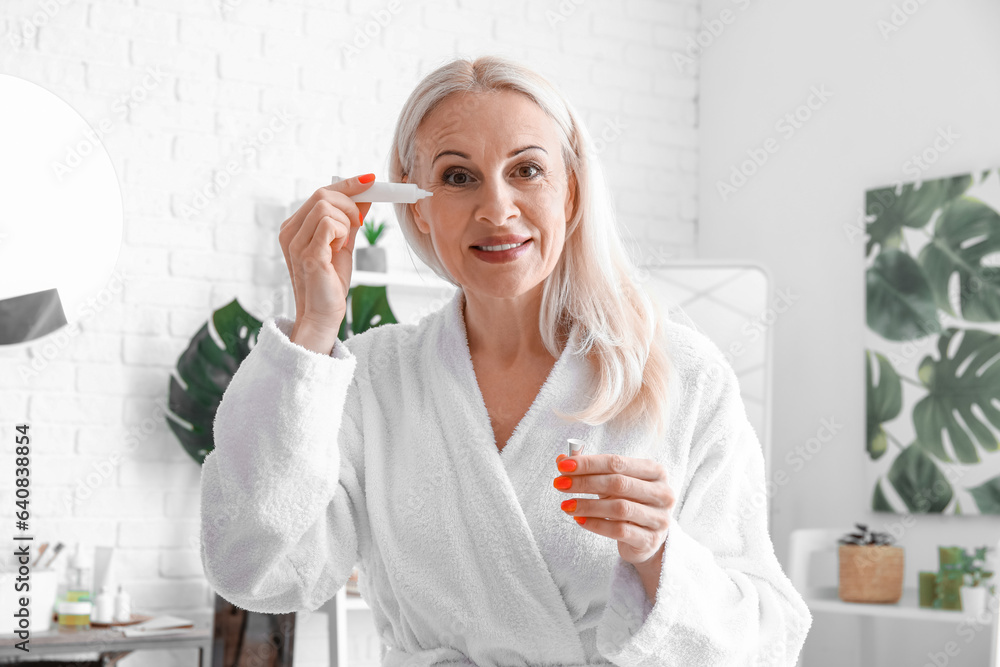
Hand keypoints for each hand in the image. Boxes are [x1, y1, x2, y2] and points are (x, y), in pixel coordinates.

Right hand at [278, 173, 375, 333]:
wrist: (323, 314)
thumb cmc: (330, 281)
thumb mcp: (343, 243)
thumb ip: (350, 220)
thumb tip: (365, 196)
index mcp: (294, 227)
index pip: (320, 193)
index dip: (347, 184)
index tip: (370, 180)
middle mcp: (289, 232)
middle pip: (322, 194)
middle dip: (350, 203)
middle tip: (359, 222)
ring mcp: (295, 242)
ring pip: (326, 206)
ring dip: (345, 222)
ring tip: (343, 243)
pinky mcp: (307, 253)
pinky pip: (328, 224)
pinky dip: (341, 232)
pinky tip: (339, 248)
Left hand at [554, 453, 674, 565]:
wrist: (646, 539)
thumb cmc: (629, 503)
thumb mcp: (613, 483)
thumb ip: (590, 470)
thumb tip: (561, 459)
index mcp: (655, 471)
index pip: (617, 462)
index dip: (588, 463)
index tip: (562, 466)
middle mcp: (662, 493)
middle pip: (618, 483)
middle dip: (585, 482)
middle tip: (559, 484)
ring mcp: (659, 518)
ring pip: (619, 508)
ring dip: (588, 505)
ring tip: (566, 505)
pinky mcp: (650, 540)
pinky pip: (619, 531)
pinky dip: (596, 524)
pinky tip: (579, 520)